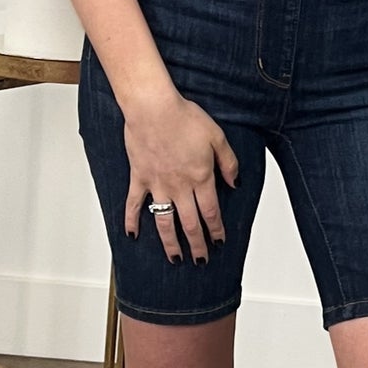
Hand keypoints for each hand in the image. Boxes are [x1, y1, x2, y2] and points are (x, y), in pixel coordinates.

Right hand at [123, 94, 238, 262]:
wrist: (153, 107)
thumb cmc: (184, 117)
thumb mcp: (217, 137)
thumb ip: (228, 162)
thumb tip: (235, 182)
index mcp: (201, 177)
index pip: (211, 212)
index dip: (216, 230)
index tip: (219, 242)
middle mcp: (180, 187)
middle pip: (190, 224)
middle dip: (197, 245)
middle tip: (201, 260)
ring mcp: (158, 185)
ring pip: (165, 222)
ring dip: (171, 243)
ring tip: (175, 258)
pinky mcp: (139, 178)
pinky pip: (134, 204)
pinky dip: (132, 221)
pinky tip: (132, 235)